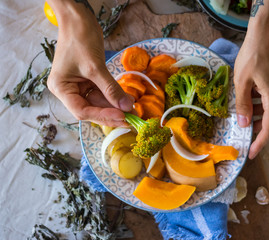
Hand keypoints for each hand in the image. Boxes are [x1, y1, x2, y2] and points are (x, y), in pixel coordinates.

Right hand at [47, 0, 133, 126]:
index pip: (81, 111)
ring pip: (98, 103)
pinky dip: (114, 97)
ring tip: (132, 110)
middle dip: (111, 113)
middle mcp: (68, 90)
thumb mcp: (95, 66)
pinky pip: (102, 94)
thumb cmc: (80, 39)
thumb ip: (110, 89)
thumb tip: (126, 107)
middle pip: (91, 109)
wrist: (79, 19)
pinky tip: (126, 100)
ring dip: (115, 107)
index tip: (121, 117)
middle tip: (130, 119)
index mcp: (61, 88)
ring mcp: (79, 86)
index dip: (102, 116)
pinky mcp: (89, 81)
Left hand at [234, 30, 268, 158]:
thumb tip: (244, 124)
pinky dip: (261, 105)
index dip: (260, 142)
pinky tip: (249, 101)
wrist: (265, 33)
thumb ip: (243, 104)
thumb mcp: (241, 81)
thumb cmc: (252, 55)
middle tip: (245, 137)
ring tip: (244, 117)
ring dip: (259, 116)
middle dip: (259, 131)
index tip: (251, 154)